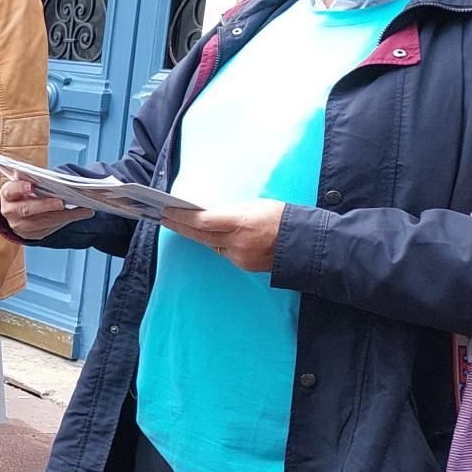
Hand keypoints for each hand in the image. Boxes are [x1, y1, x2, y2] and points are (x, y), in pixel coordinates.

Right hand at [0, 177, 93, 241]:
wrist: (18, 215)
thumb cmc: (24, 195)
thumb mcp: (23, 186)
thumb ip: (33, 181)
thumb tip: (54, 177)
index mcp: (8, 194)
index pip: (10, 191)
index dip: (19, 188)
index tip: (31, 186)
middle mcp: (11, 211)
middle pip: (27, 209)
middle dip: (45, 205)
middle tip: (61, 202)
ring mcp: (20, 225)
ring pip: (42, 222)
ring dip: (64, 215)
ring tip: (83, 209)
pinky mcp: (32, 235)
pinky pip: (52, 228)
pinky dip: (68, 219)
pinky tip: (82, 213)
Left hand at [162, 201, 284, 272]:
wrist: (307, 243)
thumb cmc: (284, 218)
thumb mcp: (257, 206)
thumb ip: (232, 211)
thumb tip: (211, 213)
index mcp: (240, 223)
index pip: (202, 221)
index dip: (182, 217)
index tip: (167, 210)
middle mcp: (236, 242)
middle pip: (199, 234)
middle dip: (180, 226)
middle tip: (164, 218)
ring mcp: (239, 256)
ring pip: (210, 244)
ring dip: (196, 234)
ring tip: (180, 224)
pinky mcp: (244, 265)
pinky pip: (224, 252)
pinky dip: (216, 243)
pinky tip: (210, 236)